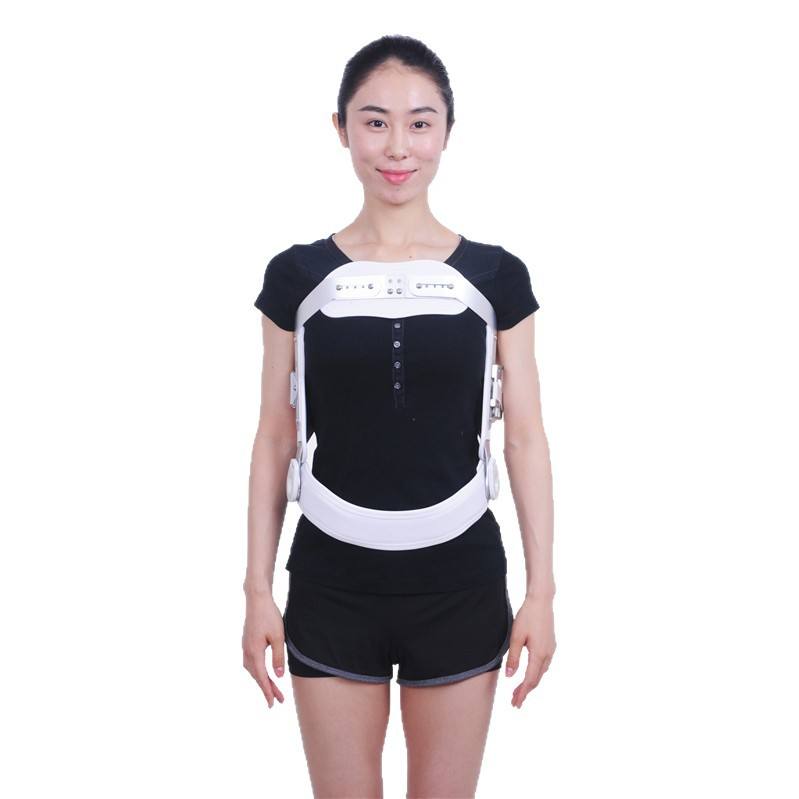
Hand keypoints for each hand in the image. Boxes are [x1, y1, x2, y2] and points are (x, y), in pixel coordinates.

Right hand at [242, 591, 285, 708]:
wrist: (257, 599)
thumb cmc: (269, 616)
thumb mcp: (278, 637)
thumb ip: (278, 657)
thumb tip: (278, 676)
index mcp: (254, 652)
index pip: (261, 677)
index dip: (268, 691)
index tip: (272, 703)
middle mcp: (247, 651)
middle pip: (256, 676)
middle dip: (267, 689)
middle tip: (278, 700)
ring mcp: (245, 647)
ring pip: (252, 670)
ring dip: (262, 680)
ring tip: (273, 689)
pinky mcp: (246, 642)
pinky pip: (251, 662)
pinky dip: (257, 671)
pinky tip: (263, 672)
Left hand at [504, 594, 555, 707]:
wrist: (541, 601)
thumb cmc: (527, 617)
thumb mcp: (516, 637)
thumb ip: (514, 658)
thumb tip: (510, 677)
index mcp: (539, 655)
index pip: (529, 680)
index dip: (522, 693)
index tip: (515, 703)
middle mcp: (548, 655)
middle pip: (536, 679)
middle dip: (525, 691)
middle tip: (515, 702)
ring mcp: (551, 650)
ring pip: (541, 673)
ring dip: (531, 683)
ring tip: (519, 690)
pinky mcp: (551, 645)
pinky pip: (544, 665)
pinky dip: (536, 673)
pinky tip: (530, 674)